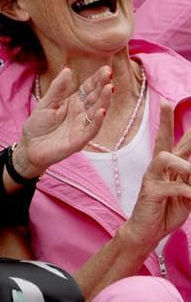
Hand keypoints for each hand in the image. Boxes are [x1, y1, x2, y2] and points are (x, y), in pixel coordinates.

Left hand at [18, 66, 112, 176]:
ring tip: (109, 88)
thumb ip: (57, 89)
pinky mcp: (78, 141)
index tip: (106, 69)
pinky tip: (102, 111)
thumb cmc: (38, 125)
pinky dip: (97, 121)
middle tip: (109, 74)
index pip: (88, 90)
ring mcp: (81, 127)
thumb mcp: (46, 103)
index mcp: (74, 104)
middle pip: (95, 99)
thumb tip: (67, 70)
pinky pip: (90, 131)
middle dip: (103, 87)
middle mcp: (81, 114)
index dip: (97, 80)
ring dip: (104, 101)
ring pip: (97, 113)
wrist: (30, 147)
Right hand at [119, 101, 190, 250]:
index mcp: (168, 166)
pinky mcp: (150, 191)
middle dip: (165, 121)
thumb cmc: (167, 211)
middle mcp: (158, 167)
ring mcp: (152, 177)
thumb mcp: (188, 194)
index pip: (174, 140)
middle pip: (163, 138)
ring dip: (187, 168)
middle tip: (166, 102)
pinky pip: (173, 185)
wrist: (147, 231)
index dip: (173, 123)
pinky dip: (187, 191)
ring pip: (167, 157)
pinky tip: (189, 196)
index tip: (169, 103)